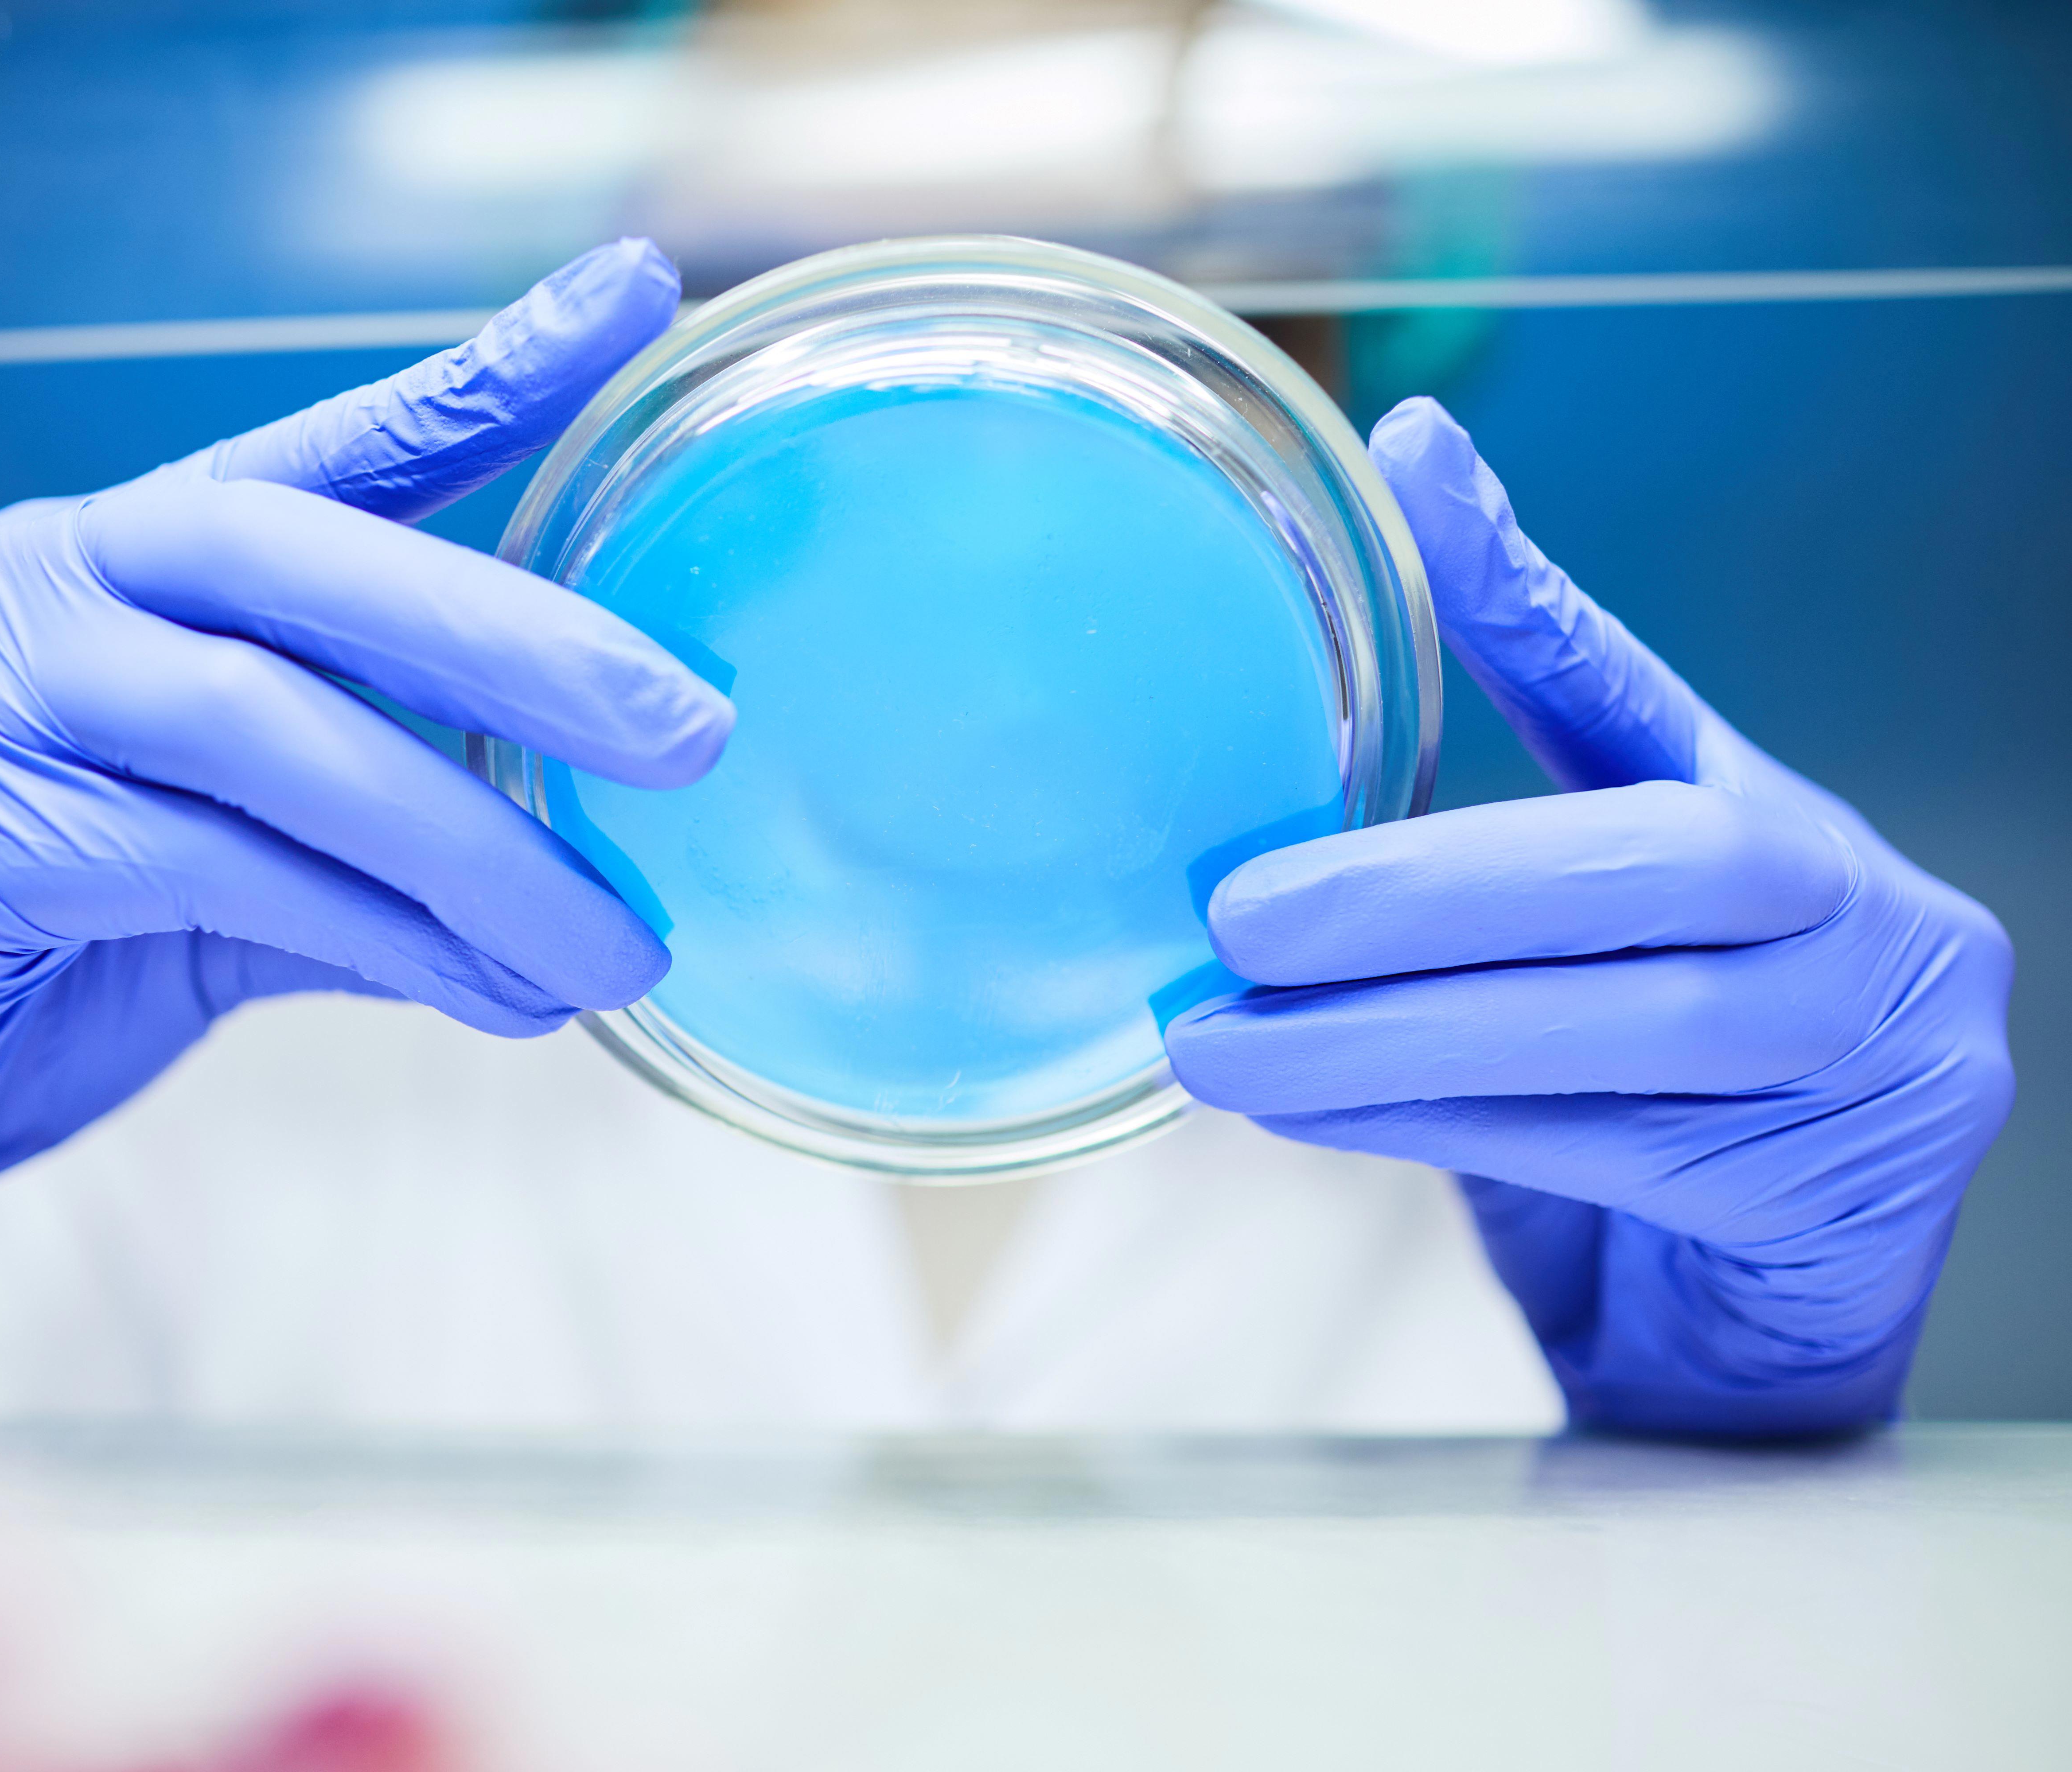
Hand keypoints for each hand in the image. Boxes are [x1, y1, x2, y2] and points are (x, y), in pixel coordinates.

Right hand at [0, 239, 730, 1339]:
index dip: (475, 379)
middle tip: (688, 727)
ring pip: (262, 731)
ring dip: (473, 847)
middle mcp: (14, 583)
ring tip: (615, 946)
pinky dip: (376, 934)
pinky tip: (493, 996)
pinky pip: (197, 867)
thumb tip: (588, 871)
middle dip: (507, 637)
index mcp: (100, 561)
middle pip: (287, 558)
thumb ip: (369, 839)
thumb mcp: (228, 882)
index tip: (631, 298)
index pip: (310, 454)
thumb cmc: (32, 969)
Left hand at [1165, 397, 2013, 1437]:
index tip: (1418, 465)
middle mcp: (1853, 908)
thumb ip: (1458, 896)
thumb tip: (1250, 850)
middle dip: (1421, 891)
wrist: (1751, 1330)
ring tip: (1222, 1042)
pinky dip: (1431, 1124)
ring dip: (1390, 1037)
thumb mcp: (1555, 978)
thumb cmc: (1634, 1127)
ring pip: (1614, 1023)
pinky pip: (1601, 1145)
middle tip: (1239, 913)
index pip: (1637, 683)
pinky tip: (1306, 1111)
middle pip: (1647, 860)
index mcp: (1769, 820)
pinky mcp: (1853, 1186)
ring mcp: (1882, 1045)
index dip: (1520, 584)